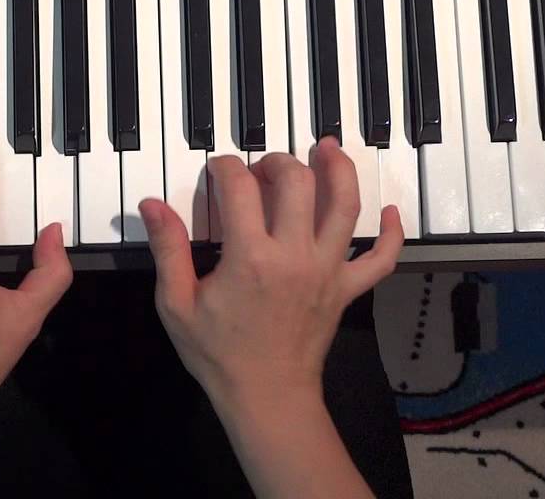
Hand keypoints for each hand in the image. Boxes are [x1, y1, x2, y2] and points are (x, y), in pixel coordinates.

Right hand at [140, 137, 402, 405]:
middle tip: (261, 165)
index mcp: (250, 257)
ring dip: (339, 171)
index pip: (240, 188)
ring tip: (328, 149)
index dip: (225, 167)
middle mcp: (295, 255)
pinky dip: (391, 233)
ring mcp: (327, 270)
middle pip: (298, 183)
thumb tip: (152, 205)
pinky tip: (390, 213)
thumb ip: (168, 249)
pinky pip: (381, 258)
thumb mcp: (177, 303)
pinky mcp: (347, 289)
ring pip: (345, 206)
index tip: (217, 169)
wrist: (266, 396)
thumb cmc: (219, 354)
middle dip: (277, 161)